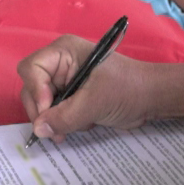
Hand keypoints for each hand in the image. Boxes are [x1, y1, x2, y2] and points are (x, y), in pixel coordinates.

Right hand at [18, 35, 153, 141]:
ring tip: (68, 132)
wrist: (151, 99)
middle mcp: (60, 64)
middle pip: (32, 88)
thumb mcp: (96, 102)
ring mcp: (64, 81)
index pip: (32, 69)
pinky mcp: (70, 97)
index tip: (46, 112)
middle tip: (55, 131)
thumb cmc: (128, 89)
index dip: (35, 90)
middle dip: (42, 111)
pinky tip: (80, 125)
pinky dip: (62, 123)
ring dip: (52, 120)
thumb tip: (37, 130)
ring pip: (41, 104)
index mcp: (64, 52)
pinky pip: (53, 112)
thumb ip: (65, 116)